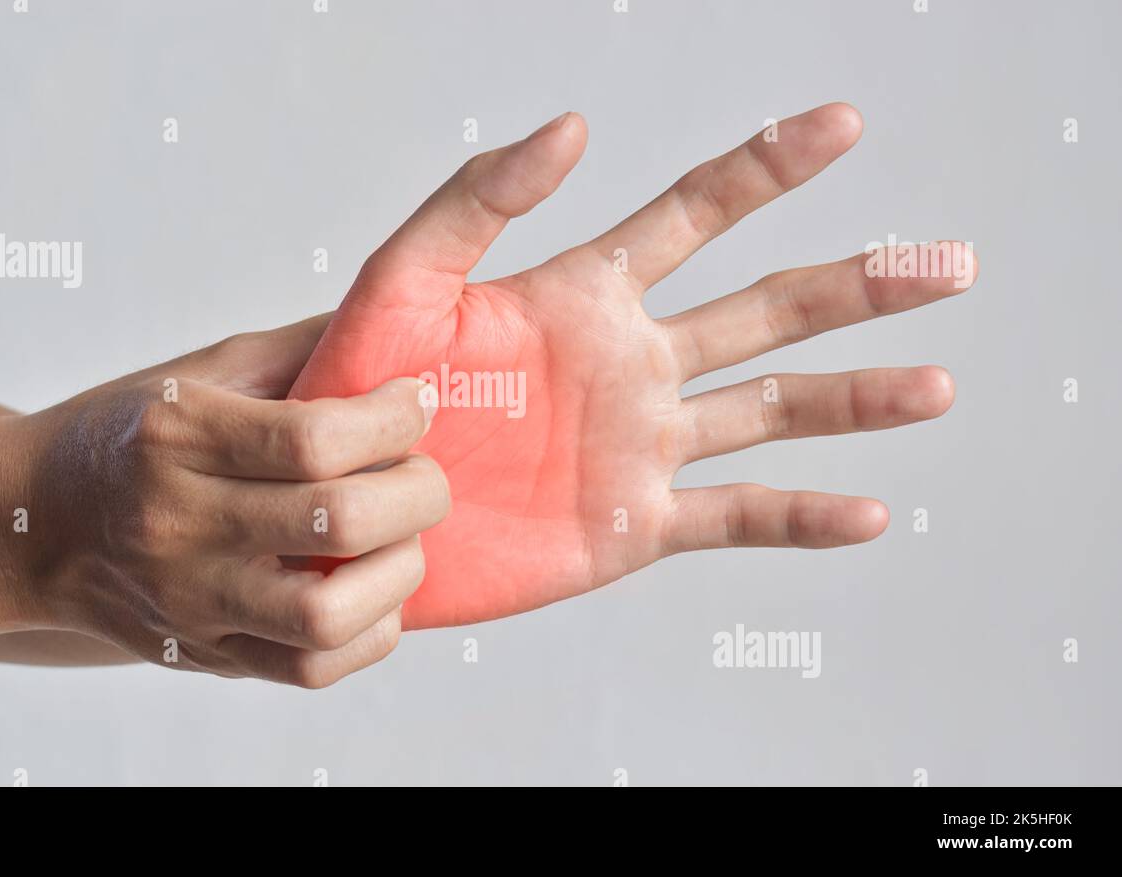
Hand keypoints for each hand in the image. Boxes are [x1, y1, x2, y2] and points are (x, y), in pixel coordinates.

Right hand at [0, 317, 448, 684]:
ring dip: (399, 573)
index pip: (315, 438)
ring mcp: (190, 601)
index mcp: (178, 437)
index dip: (393, 420)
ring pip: (330, 616)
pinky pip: (312, 669)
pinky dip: (370, 632)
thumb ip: (300, 350)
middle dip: (419, 492)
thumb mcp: (201, 372)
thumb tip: (399, 326)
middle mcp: (179, 524)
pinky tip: (371, 589)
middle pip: (339, 522)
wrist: (33, 526)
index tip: (414, 403)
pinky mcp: (206, 655)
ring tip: (399, 540)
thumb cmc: (130, 435)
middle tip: (424, 474)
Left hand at [290, 104, 976, 628]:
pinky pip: (734, 516)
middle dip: (856, 285)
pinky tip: (868, 513)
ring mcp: (640, 446)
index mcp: (585, 296)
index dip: (767, 167)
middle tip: (946, 262)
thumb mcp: (405, 280)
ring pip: (773, 412)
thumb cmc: (359, 388)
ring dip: (856, 397)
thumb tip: (570, 127)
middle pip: (766, 312)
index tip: (840, 124)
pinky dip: (801, 517)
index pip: (694, 215)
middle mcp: (632, 364)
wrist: (347, 509)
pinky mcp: (632, 525)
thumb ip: (478, 202)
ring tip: (937, 382)